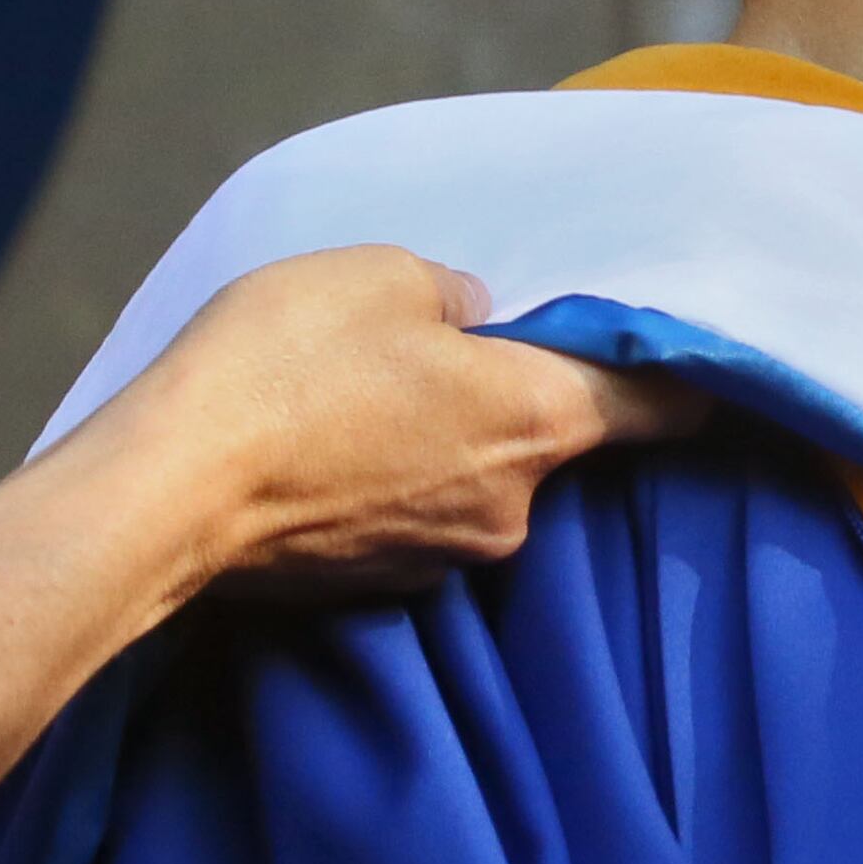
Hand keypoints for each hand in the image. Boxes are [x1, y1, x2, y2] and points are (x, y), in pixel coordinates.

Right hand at [87, 245, 704, 590]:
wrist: (168, 493)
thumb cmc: (286, 365)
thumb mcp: (380, 277)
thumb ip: (455, 295)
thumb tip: (474, 318)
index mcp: (538, 420)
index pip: (661, 408)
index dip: (684, 377)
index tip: (693, 360)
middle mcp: (513, 507)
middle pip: (553, 443)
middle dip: (516, 399)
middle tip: (448, 349)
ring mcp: (446, 557)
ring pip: (477, 481)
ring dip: (445, 442)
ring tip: (362, 396)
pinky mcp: (379, 585)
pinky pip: (413, 517)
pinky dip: (391, 485)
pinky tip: (328, 448)